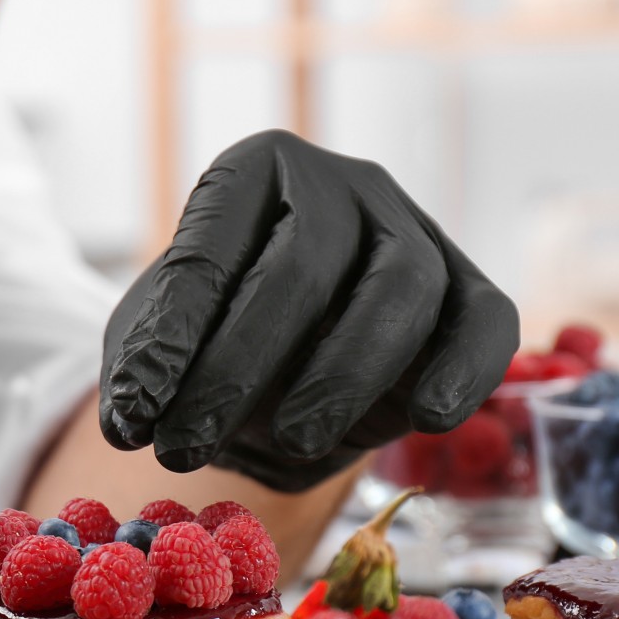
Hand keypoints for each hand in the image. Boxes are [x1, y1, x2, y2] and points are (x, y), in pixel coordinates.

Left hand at [100, 130, 517, 491]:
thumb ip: (142, 366)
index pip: (210, 249)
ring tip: (290, 442)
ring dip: (344, 373)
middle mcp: (340, 186)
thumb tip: (132, 413)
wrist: (296, 355)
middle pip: (305, 261)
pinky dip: (464, 369)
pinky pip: (486, 320)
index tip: (133, 416)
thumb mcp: (165, 343)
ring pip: (402, 286)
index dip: (170, 338)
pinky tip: (427, 418)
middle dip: (241, 365)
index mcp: (253, 172)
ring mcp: (415, 229)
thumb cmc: (221, 335)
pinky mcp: (472, 288)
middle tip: (188, 446)